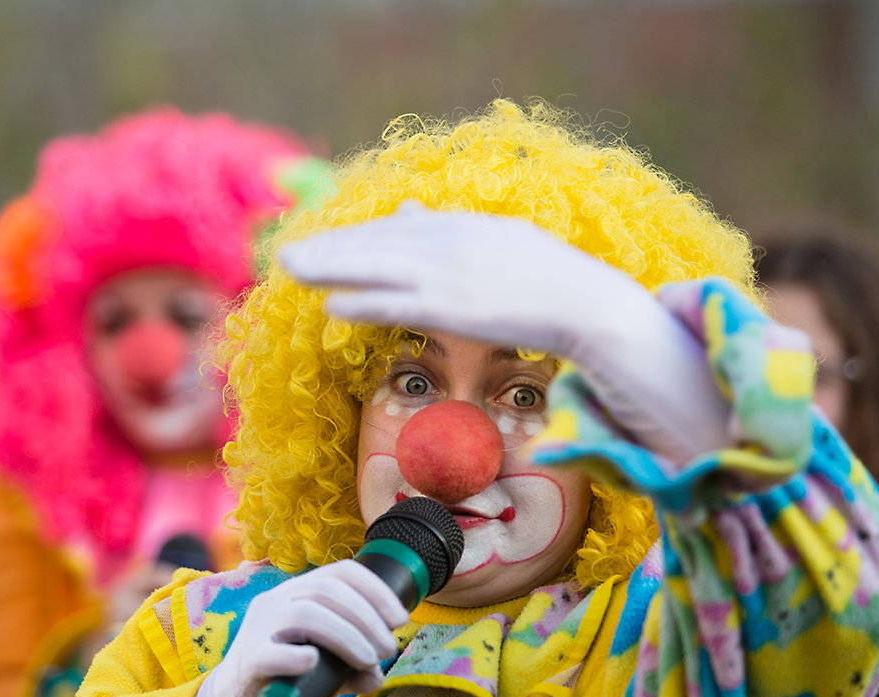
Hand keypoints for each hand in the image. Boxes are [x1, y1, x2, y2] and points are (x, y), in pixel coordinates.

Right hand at [168, 561, 406, 696]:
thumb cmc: (283, 677)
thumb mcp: (325, 668)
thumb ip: (352, 668)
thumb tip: (378, 677)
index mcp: (298, 592)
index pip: (341, 572)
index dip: (376, 590)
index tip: (400, 618)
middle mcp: (277, 600)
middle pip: (327, 590)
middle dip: (367, 617)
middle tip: (388, 648)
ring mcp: (259, 626)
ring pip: (305, 614)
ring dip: (347, 635)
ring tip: (369, 661)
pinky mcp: (247, 658)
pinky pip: (271, 650)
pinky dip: (298, 655)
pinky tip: (315, 663)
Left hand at [277, 204, 731, 464]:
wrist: (591, 307)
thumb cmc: (548, 283)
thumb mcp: (498, 241)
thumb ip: (450, 229)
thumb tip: (412, 207)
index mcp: (463, 225)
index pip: (396, 228)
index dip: (354, 236)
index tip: (320, 241)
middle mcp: (452, 242)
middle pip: (378, 243)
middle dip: (330, 248)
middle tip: (287, 253)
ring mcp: (453, 274)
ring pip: (380, 269)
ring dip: (333, 270)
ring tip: (293, 272)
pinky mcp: (458, 308)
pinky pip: (400, 304)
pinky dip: (365, 303)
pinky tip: (334, 307)